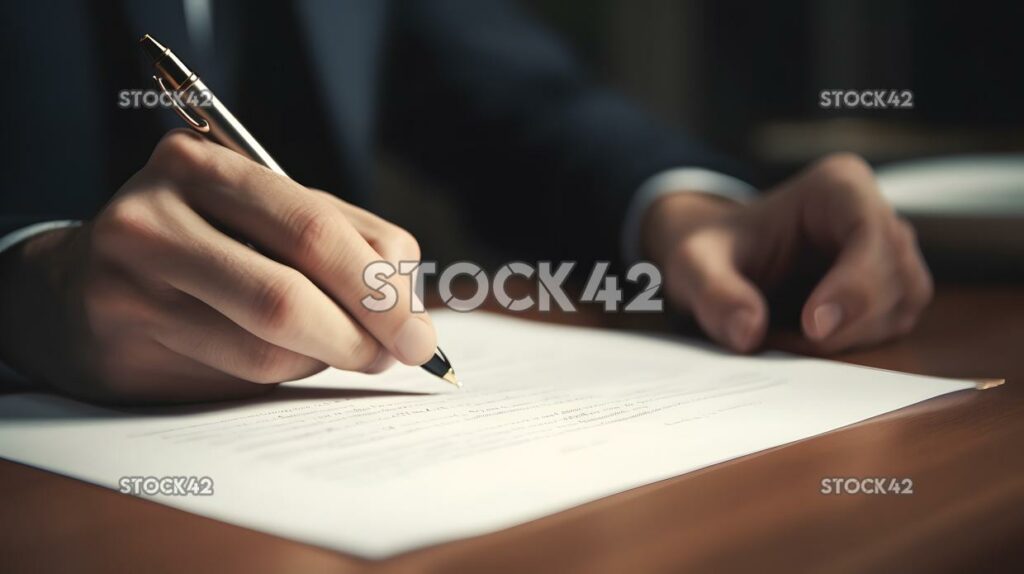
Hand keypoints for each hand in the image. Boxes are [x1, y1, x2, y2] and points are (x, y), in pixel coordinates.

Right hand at [0, 130, 433, 402]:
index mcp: (212, 164)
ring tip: (332, 347)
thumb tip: (412, 319)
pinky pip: (236, 368)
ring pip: (267, 340)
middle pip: (290, 288)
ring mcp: (134, 269)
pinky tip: (281, 356)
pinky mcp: (122, 325)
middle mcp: (162, 207)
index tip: (419, 333)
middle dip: (362, 333)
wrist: (82, 288)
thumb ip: (346, 249)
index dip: (379, 288)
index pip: (317, 227)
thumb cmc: (205, 251)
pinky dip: (283, 372)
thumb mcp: (271, 224)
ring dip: (323, 357)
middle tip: (396, 356)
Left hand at [643, 153, 932, 352]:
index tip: (814, 327)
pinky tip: (802, 342)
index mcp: (838, 186)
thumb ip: (714, 293)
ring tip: (784, 339)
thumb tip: (748, 333)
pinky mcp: (888, 294)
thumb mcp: (694, 264)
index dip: (854, 284)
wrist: (716, 260)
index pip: (871, 232)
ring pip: (898, 309)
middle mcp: (874, 215)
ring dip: (846, 339)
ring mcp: (889, 256)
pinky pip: (889, 329)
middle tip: (782, 344)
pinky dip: (850, 346)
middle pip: (893, 277)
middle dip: (844, 322)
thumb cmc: (711, 249)